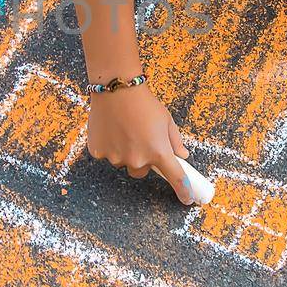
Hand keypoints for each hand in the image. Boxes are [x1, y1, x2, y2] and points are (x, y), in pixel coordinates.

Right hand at [85, 84, 193, 201]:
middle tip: (140, 140)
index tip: (188, 199)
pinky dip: (110, 146)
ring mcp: (116, 157)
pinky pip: (107, 155)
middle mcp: (137, 158)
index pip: (175, 178)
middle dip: (143, 160)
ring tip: (123, 129)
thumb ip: (174, 141)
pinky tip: (110, 128)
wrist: (115, 87)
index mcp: (158, 151)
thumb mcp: (166, 120)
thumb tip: (181, 155)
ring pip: (123, 163)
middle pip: (142, 171)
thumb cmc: (143, 102)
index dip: (184, 191)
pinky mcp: (98, 152)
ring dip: (125, 152)